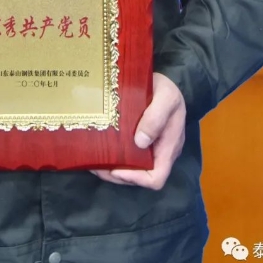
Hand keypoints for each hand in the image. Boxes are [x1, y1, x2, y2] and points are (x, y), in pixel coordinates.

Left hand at [91, 72, 185, 189]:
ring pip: (130, 168)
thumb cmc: (168, 90)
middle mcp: (159, 153)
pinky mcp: (139, 142)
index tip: (116, 170)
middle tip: (96, 165)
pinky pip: (127, 155)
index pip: (156, 177)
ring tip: (92, 159)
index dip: (137, 179)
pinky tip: (99, 148)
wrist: (165, 83)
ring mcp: (149, 149)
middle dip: (117, 175)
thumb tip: (140, 142)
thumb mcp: (166, 98)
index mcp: (169, 147)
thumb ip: (156, 117)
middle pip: (139, 176)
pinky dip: (113, 156)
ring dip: (111, 168)